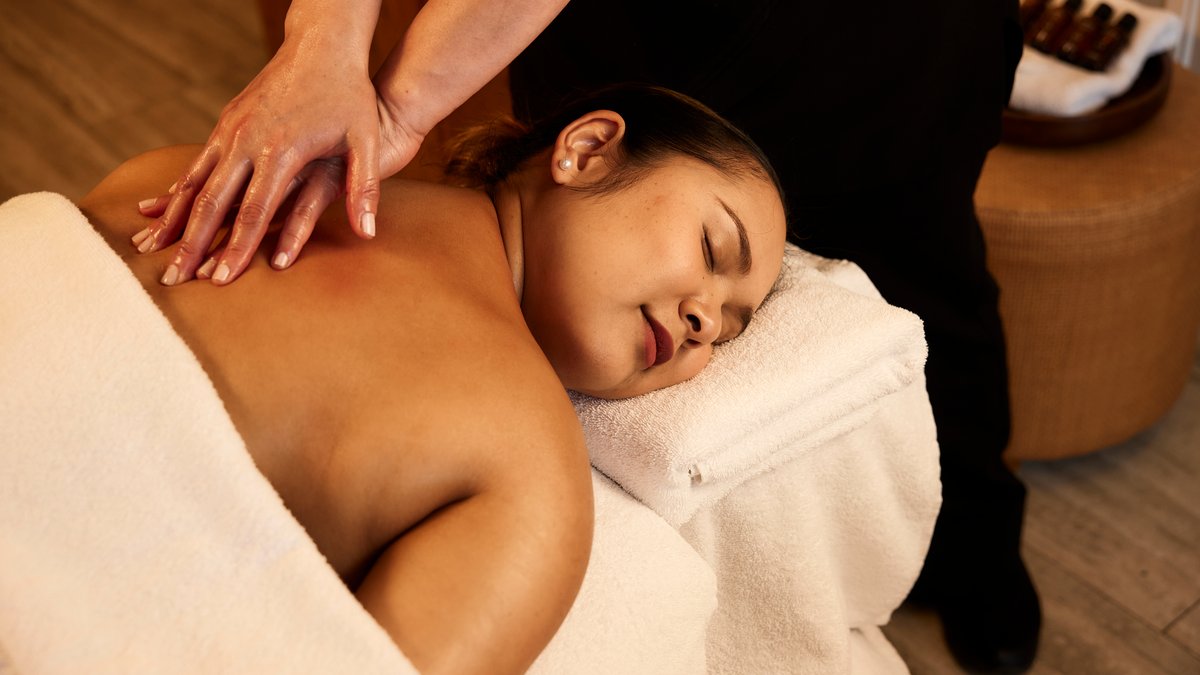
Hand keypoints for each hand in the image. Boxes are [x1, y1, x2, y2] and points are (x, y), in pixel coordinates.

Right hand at [136, 36, 425, 285]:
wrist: (322, 47)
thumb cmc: (349, 96)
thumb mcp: (366, 140)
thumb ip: (365, 188)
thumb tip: (369, 233)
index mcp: (280, 150)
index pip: (255, 212)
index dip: (237, 248)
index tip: (221, 281)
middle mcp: (247, 141)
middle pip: (212, 203)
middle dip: (191, 244)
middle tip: (172, 280)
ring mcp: (231, 130)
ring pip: (193, 183)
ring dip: (173, 221)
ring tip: (151, 252)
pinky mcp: (225, 124)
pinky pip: (195, 165)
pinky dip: (176, 192)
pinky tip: (162, 214)